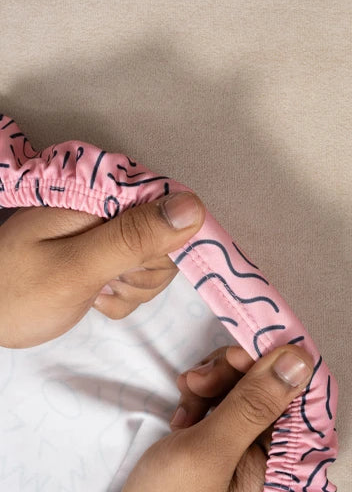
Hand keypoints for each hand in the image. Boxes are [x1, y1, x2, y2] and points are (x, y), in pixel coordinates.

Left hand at [0, 192, 204, 347]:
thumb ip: (133, 237)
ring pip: (157, 262)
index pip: (169, 205)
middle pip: (167, 238)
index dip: (165, 241)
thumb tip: (193, 207)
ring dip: (132, 287)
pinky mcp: (107, 255)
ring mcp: (108, 232)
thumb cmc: (14, 294)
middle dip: (143, 271)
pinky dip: (122, 296)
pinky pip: (140, 278)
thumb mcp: (75, 268)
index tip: (135, 266)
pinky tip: (93, 296)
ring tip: (93, 289)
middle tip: (104, 281)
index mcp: (100, 195)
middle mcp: (108, 207)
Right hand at [99, 344, 313, 491]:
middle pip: (264, 384)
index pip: (293, 392)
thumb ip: (252, 405)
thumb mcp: (209, 452)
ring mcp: (244, 447)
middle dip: (229, 374)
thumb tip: (300, 359)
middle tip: (197, 380)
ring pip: (239, 389)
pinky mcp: (222, 444)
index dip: (267, 363)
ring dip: (209, 385)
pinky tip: (182, 414)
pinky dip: (199, 400)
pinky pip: (220, 404)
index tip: (236, 353)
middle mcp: (270, 451)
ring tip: (185, 397)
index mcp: (282, 459)